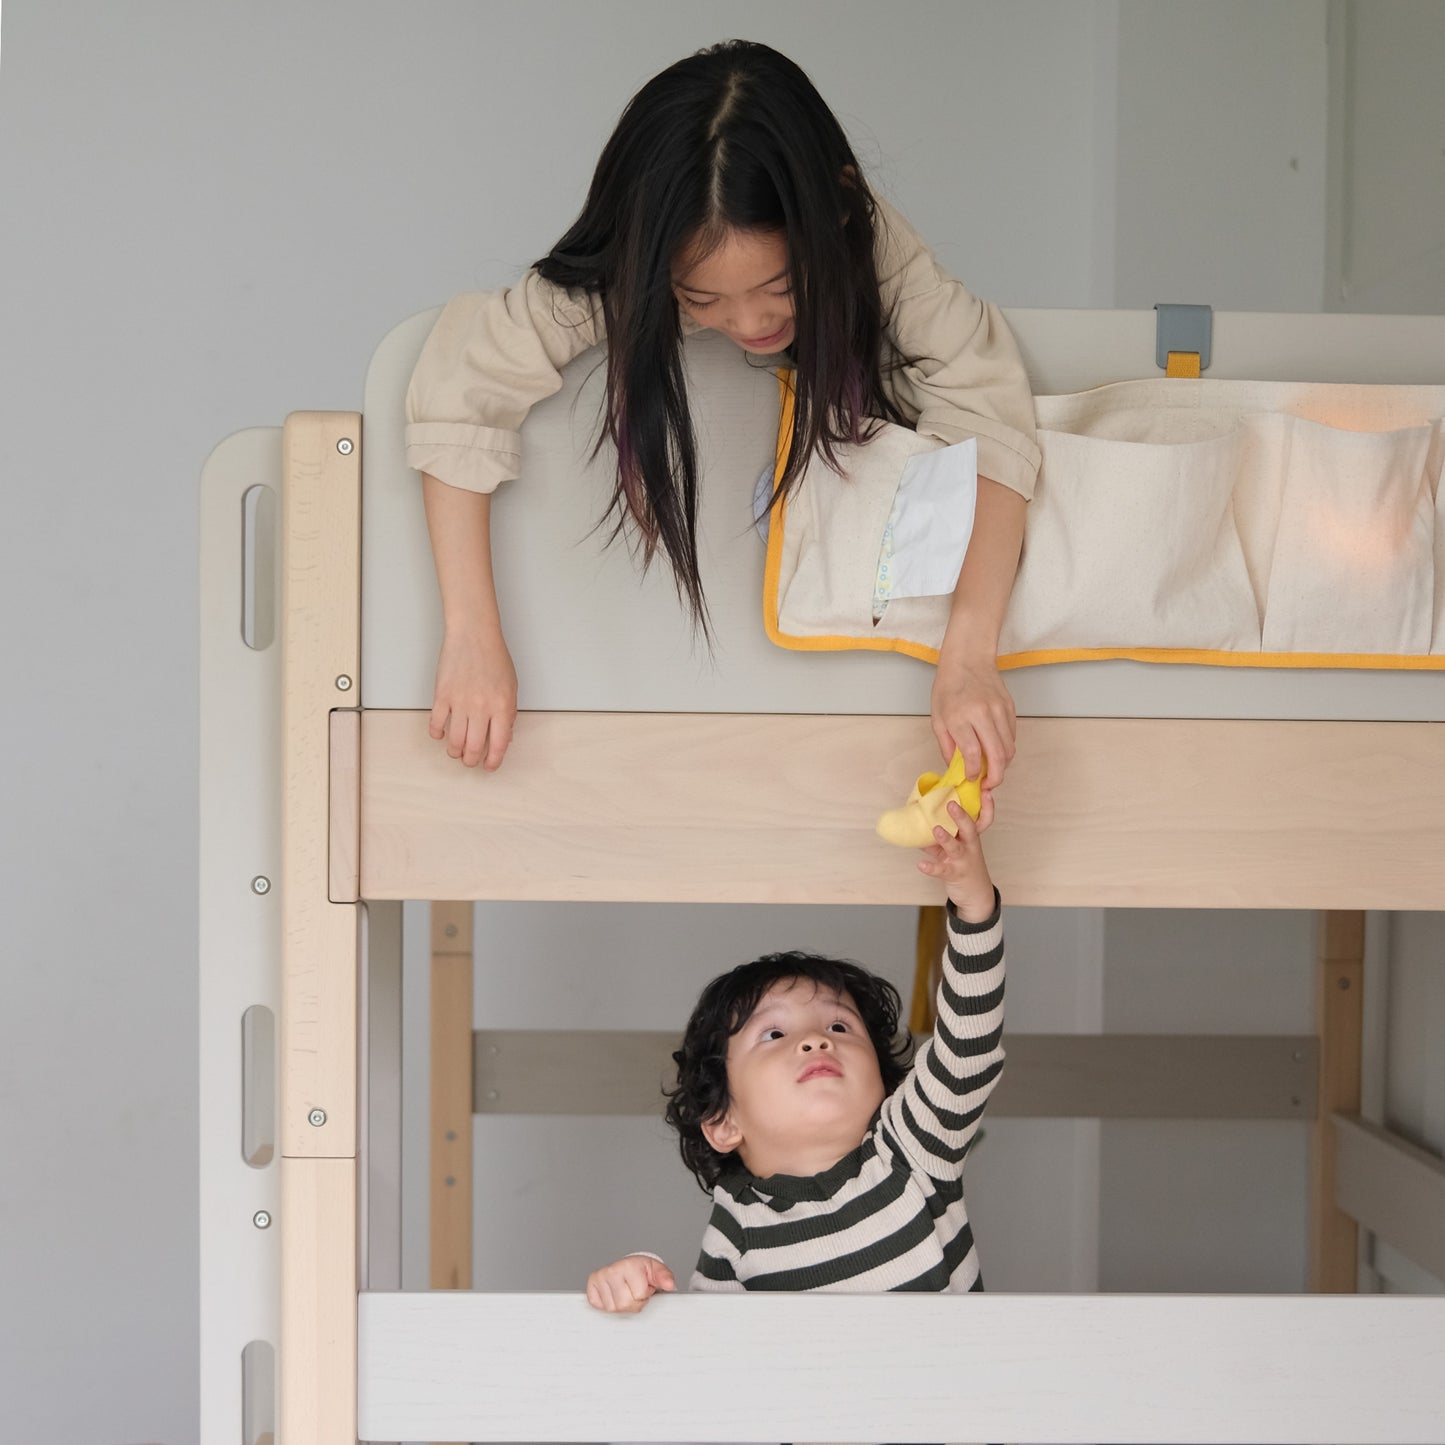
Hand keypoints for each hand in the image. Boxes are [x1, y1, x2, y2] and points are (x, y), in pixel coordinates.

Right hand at [429, 626, 517, 769]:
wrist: (473, 635)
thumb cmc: (494, 658)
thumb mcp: (511, 687)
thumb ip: (508, 714)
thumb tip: (502, 737)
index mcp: (502, 706)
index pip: (498, 744)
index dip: (493, 761)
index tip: (489, 766)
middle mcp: (481, 708)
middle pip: (474, 748)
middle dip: (472, 761)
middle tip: (470, 761)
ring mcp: (460, 702)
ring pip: (454, 741)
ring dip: (455, 752)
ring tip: (456, 752)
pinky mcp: (442, 695)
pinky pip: (436, 723)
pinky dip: (437, 734)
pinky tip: (440, 734)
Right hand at [585, 1254, 675, 1313]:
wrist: (628, 1265)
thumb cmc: (641, 1269)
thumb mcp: (656, 1270)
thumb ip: (665, 1277)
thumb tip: (670, 1284)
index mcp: (628, 1266)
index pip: (639, 1295)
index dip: (645, 1294)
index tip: (644, 1286)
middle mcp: (611, 1270)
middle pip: (624, 1304)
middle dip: (634, 1302)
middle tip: (634, 1291)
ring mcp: (599, 1278)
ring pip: (613, 1308)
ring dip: (621, 1305)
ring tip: (625, 1292)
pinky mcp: (591, 1286)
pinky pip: (599, 1306)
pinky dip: (607, 1304)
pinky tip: (613, 1294)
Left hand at [917, 795, 995, 922]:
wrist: (976, 894)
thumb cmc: (964, 865)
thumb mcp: (955, 848)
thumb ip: (940, 837)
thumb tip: (919, 822)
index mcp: (971, 837)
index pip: (981, 820)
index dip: (987, 806)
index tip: (986, 792)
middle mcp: (969, 847)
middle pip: (969, 829)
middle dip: (960, 817)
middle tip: (951, 805)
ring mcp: (962, 861)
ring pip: (955, 848)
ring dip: (945, 838)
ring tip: (936, 829)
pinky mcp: (953, 874)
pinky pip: (941, 871)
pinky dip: (930, 868)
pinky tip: (920, 864)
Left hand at [931, 652, 1015, 789]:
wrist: (968, 660)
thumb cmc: (948, 688)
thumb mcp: (938, 718)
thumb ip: (947, 746)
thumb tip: (956, 769)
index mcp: (960, 717)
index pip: (973, 754)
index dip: (974, 772)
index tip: (971, 778)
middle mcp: (982, 714)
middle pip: (998, 755)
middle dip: (995, 777)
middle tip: (989, 785)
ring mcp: (999, 710)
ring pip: (1009, 748)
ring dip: (1002, 764)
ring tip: (992, 769)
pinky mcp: (1010, 708)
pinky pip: (1012, 736)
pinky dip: (1006, 748)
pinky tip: (995, 749)